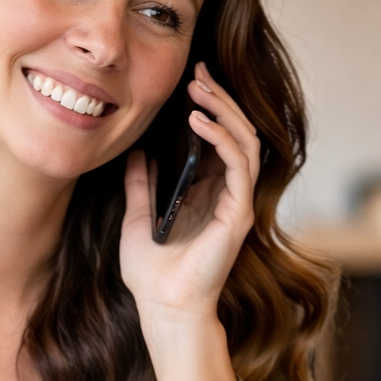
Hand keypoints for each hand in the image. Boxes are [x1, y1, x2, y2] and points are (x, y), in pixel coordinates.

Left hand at [120, 63, 260, 380]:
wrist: (163, 309)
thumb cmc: (152, 275)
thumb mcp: (136, 218)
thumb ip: (141, 186)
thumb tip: (137, 153)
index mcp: (206, 194)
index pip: (217, 139)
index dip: (209, 106)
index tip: (190, 79)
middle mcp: (226, 195)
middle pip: (235, 132)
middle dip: (219, 98)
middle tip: (198, 72)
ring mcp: (235, 203)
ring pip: (244, 141)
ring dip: (224, 110)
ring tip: (200, 88)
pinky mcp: (238, 214)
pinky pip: (238, 165)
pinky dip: (221, 138)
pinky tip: (199, 120)